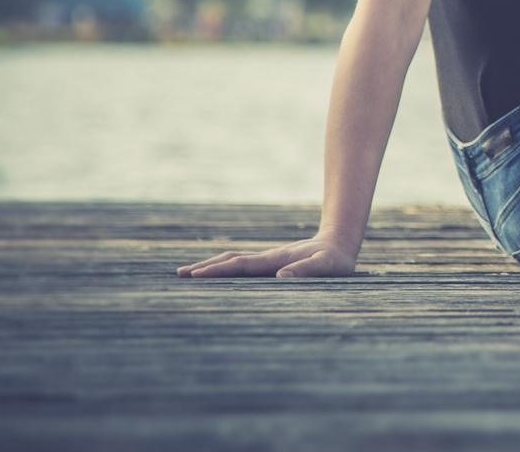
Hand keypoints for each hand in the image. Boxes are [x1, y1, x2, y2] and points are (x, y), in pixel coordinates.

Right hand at [177, 234, 358, 278]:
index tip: (195, 275)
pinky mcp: (271, 263)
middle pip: (230, 261)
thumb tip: (282, 276)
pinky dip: (225, 267)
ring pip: (234, 261)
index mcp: (275, 261)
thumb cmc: (336, 260)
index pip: (240, 266)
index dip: (218, 271)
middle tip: (179, 274)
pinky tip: (219, 273)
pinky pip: (242, 266)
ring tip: (189, 272)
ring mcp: (268, 260)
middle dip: (205, 267)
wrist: (339, 242)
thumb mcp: (327, 266)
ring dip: (212, 266)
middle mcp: (267, 259)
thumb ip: (308, 270)